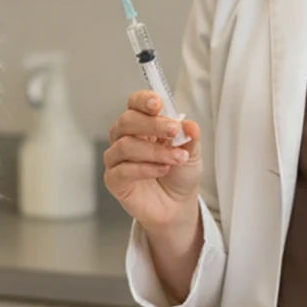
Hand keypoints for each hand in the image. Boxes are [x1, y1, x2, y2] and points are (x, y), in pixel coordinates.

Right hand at [103, 91, 201, 236]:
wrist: (178, 206)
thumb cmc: (179, 175)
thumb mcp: (192, 153)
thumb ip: (189, 137)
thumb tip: (189, 125)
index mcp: (143, 125)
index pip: (134, 104)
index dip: (143, 100)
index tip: (158, 103)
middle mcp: (126, 138)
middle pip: (126, 121)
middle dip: (152, 124)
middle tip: (173, 131)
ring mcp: (117, 159)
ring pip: (125, 145)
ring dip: (154, 151)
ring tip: (176, 158)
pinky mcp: (114, 180)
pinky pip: (122, 170)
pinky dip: (144, 169)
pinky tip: (162, 170)